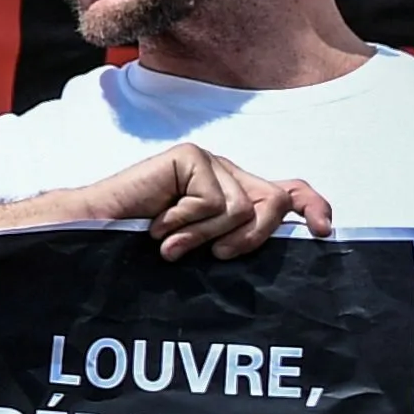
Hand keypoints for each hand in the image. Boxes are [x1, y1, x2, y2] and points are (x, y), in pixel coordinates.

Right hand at [98, 144, 329, 262]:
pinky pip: (213, 200)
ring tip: (169, 243)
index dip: (313, 207)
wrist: (91, 236)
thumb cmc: (141, 251)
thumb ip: (241, 239)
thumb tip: (293, 237)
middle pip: (275, 199)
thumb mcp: (205, 251)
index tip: (322, 232)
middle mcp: (226, 176)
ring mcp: (206, 163)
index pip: (289, 192)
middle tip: (216, 255)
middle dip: (253, 235)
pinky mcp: (188, 157)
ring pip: (242, 207)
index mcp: (234, 197)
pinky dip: (185, 223)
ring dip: (203, 236)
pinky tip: (157, 227)